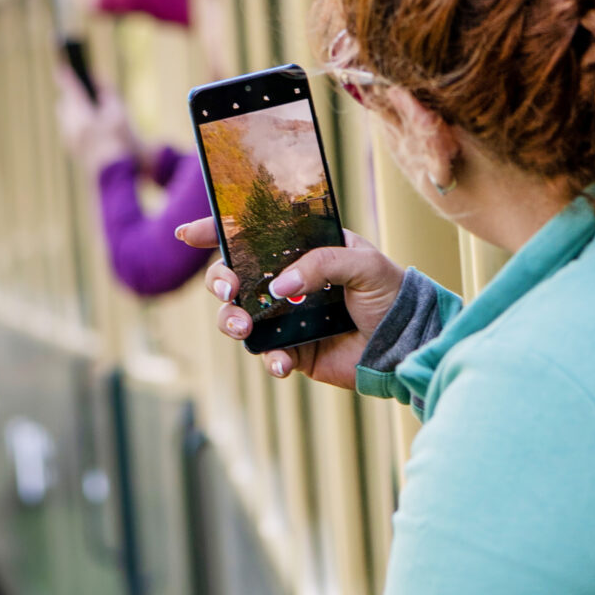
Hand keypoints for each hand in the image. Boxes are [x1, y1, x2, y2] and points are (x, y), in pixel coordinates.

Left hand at [54, 65, 138, 171]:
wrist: (118, 177)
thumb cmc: (124, 143)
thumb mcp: (120, 114)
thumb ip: (108, 95)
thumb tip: (99, 83)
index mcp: (82, 115)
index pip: (71, 89)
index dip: (66, 76)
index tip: (62, 67)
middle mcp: (72, 127)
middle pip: (66, 103)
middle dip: (72, 95)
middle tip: (81, 88)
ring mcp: (71, 140)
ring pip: (66, 118)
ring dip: (74, 110)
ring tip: (87, 106)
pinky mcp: (74, 151)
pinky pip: (70, 130)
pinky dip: (77, 124)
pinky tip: (88, 125)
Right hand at [172, 218, 405, 388]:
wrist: (407, 344)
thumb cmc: (390, 294)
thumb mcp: (363, 264)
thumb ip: (321, 264)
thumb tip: (279, 287)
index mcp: (301, 249)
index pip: (253, 234)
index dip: (216, 230)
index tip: (187, 233)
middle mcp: (287, 280)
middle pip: (233, 275)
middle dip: (219, 281)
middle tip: (231, 291)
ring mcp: (286, 317)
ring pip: (237, 316)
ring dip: (231, 321)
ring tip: (245, 330)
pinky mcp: (292, 350)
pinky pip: (266, 355)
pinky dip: (269, 360)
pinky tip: (284, 363)